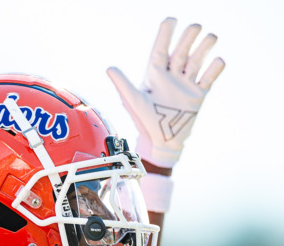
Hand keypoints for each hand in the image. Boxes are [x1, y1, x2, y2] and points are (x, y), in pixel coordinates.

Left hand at [107, 18, 224, 167]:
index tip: (171, 19)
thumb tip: (109, 68)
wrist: (161, 142)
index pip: (160, 49)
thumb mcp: (134, 101)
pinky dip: (215, 68)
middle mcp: (171, 76)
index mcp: (154, 75)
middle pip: (182, 50)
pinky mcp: (197, 95)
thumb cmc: (144, 122)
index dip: (166, 34)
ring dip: (204, 47)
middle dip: (189, 37)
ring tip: (211, 37)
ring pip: (197, 60)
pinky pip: (208, 78)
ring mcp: (185, 85)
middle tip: (195, 27)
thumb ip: (123, 84)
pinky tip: (219, 60)